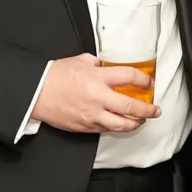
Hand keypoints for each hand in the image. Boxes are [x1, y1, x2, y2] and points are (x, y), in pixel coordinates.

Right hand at [31, 54, 159, 133]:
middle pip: (131, 106)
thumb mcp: (80, 61)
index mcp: (98, 78)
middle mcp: (98, 98)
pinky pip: (106, 129)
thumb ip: (97, 63)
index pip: (130, 77)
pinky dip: (116, 127)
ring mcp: (92, 115)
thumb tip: (106, 65)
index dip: (144, 80)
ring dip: (135, 123)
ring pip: (121, 125)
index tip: (149, 83)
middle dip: (148, 109)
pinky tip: (121, 124)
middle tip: (155, 110)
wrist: (36, 93)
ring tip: (141, 120)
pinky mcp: (85, 127)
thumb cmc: (55, 76)